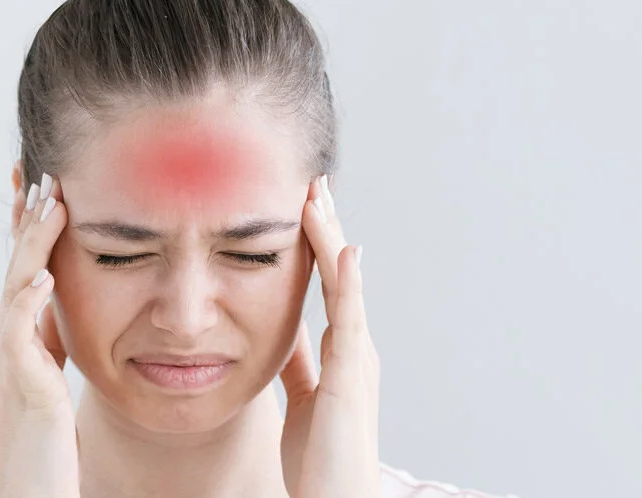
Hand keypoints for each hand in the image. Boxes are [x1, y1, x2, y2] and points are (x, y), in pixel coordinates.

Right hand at [0, 170, 79, 497]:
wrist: (31, 486)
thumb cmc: (46, 438)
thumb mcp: (50, 374)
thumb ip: (50, 338)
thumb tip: (58, 302)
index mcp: (16, 338)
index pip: (23, 270)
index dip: (28, 229)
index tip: (39, 187)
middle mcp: (4, 342)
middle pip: (16, 267)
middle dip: (29, 220)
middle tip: (43, 175)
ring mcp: (7, 359)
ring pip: (16, 288)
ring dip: (33, 244)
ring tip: (51, 206)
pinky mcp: (19, 381)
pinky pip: (18, 333)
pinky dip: (28, 300)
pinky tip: (45, 274)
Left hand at [279, 174, 380, 497]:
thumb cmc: (321, 460)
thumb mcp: (303, 397)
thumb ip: (299, 361)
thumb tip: (284, 329)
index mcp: (341, 352)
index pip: (327, 285)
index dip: (316, 247)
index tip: (302, 208)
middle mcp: (355, 346)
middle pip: (340, 274)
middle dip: (325, 228)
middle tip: (311, 182)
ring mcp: (357, 357)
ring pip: (345, 284)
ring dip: (331, 238)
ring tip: (318, 196)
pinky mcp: (352, 374)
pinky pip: (349, 317)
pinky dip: (347, 280)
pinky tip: (341, 249)